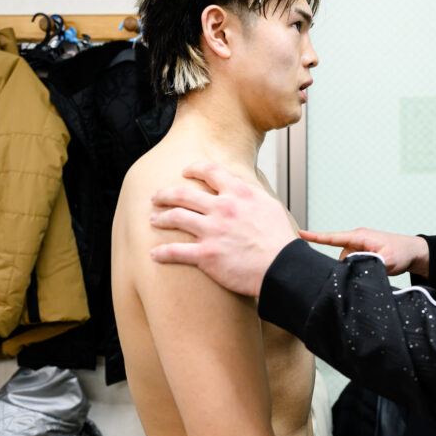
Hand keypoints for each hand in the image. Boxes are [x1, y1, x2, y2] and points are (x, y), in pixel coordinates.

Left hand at [149, 163, 297, 296]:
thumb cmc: (279, 240)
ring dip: (160, 218)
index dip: (194, 169)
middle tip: (156, 196)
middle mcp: (223, 208)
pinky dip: (162, 252)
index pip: (210, 171)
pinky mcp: (206, 254)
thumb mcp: (270, 206)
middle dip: (165, 194)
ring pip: (176, 218)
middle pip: (184, 194)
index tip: (185, 171)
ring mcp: (212, 231)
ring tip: (153, 220)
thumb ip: (251, 195)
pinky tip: (154, 254)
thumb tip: (242, 188)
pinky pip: (176, 251)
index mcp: (239, 194)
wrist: (282, 266)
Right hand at [299, 227, 428, 277]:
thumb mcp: (387, 260)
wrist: (414, 252)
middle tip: (361, 274)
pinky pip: (352, 263)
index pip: (333, 237)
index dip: (315, 237)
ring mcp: (359, 247)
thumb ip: (368, 263)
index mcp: (359, 237)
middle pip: (339, 257)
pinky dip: (357, 270)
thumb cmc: (402, 252)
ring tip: (372, 272)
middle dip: (344, 267)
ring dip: (353, 270)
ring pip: (346, 262)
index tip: (299, 233)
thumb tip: (351, 267)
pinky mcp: (362, 254)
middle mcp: (357, 240)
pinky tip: (368, 273)